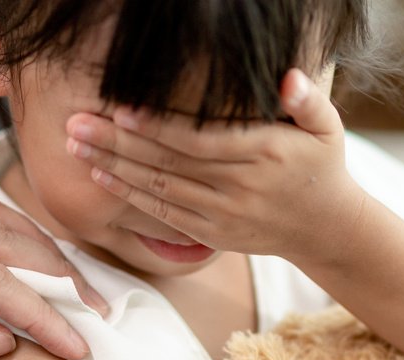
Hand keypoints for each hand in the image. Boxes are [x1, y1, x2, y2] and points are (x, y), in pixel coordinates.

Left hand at [65, 69, 367, 261]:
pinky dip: (130, 196)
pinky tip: (100, 177)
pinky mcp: (213, 234)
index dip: (158, 127)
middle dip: (118, 143)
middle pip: (170, 163)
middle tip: (76, 123)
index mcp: (265, 155)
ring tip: (75, 146)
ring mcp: (224, 215)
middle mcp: (241, 188)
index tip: (120, 109)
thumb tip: (289, 80)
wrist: (324, 228)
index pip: (201, 140)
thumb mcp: (327, 128)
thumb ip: (309, 100)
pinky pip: (164, 214)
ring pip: (160, 189)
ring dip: (113, 168)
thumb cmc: (321, 165)